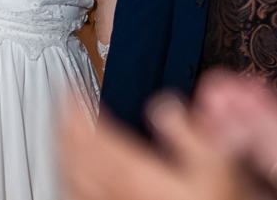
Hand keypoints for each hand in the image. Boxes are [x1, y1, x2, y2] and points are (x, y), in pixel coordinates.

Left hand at [58, 95, 251, 199]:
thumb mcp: (215, 164)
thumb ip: (187, 131)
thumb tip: (163, 106)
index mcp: (133, 173)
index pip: (89, 133)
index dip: (74, 106)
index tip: (69, 87)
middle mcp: (113, 192)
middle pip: (73, 155)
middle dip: (63, 124)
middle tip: (63, 103)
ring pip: (69, 178)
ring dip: (62, 151)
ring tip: (62, 132)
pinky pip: (76, 195)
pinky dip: (67, 178)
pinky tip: (71, 174)